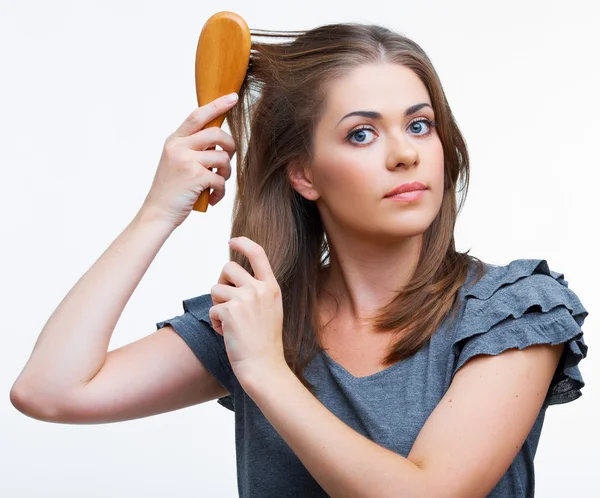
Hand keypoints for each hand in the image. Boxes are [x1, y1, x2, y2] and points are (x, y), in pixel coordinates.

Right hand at [139, 93, 238, 227]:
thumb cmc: (172, 190)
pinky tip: (212, 198)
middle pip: (217, 134)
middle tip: (229, 159)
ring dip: (226, 174)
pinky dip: (221, 192)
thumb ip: (193, 147)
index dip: (217, 105)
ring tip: (217, 183)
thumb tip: (220, 138)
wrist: (158, 213)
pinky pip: (220, 180)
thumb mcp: (176, 162)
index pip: (197, 115)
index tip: (233, 97)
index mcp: (174, 140)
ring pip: (223, 158)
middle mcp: (178, 147)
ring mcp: (186, 161)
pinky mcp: (194, 177)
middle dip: (230, 147)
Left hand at [209, 237, 286, 384]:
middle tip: (225, 303)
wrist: (264, 366)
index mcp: (271, 287)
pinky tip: (227, 334)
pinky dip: (215, 323)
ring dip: (217, 305)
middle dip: (221, 283)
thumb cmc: (264, 342)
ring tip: (230, 324)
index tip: (232, 241)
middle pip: (228, 268)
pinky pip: (212, 309)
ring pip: (216, 288)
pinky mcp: (230, 311)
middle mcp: (260, 289)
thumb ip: (257, 291)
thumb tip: (232, 275)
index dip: (243, 243)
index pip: (258, 253)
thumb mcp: (270, 309)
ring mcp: (245, 299)